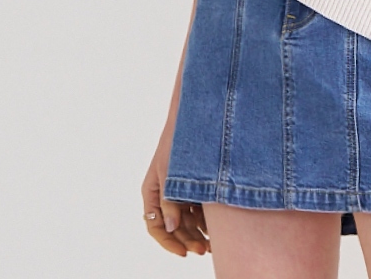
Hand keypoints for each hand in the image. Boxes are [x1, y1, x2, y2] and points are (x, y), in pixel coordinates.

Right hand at [141, 133, 210, 255]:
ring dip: (197, 235)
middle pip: (173, 228)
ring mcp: (179, 192)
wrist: (197, 118)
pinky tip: (217, 232)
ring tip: (213, 246)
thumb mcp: (170, 171)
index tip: (184, 253)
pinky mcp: (194, 187)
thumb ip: (169, 200)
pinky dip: (205, 223)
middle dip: (187, 241)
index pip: (155, 227)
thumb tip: (171, 227)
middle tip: (204, 250)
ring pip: (187, 222)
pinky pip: (198, 211)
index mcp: (152, 192)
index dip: (168, 243)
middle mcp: (164, 195)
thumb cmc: (178, 141)